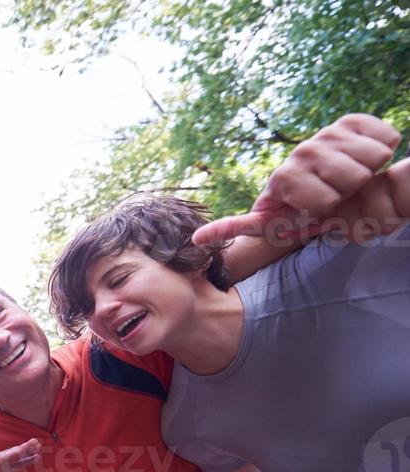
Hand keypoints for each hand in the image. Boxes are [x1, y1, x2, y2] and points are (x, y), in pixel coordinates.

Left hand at [0, 438, 41, 471]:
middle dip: (21, 450)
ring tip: (38, 445)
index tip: (21, 450)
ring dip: (25, 452)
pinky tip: (34, 457)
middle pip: (9, 456)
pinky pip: (14, 465)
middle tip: (35, 442)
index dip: (10, 456)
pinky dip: (24, 461)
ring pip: (13, 459)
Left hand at [195, 114, 401, 244]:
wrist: (329, 192)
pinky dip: (385, 147)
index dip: (325, 208)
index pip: (323, 200)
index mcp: (283, 177)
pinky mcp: (352, 121)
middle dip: (349, 192)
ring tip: (350, 179)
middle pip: (352, 178)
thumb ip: (237, 228)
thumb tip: (196, 238)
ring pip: (372, 158)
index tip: (314, 210)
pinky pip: (386, 136)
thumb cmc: (299, 214)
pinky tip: (367, 156)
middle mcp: (303, 152)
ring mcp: (327, 134)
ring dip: (369, 172)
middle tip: (337, 194)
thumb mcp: (268, 225)